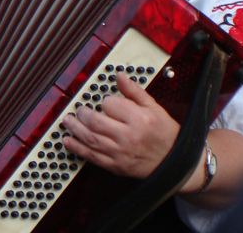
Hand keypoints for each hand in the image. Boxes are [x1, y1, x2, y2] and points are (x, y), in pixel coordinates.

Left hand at [60, 71, 180, 178]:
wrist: (175, 163)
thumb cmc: (165, 133)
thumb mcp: (154, 107)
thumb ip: (134, 91)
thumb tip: (119, 75)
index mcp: (139, 119)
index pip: (110, 105)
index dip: (105, 101)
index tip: (105, 103)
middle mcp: (128, 137)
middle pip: (96, 122)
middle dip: (83, 114)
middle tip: (79, 109)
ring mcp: (121, 153)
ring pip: (91, 139)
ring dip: (75, 129)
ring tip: (67, 120)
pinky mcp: (116, 166)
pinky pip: (93, 157)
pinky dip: (78, 149)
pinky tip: (68, 141)